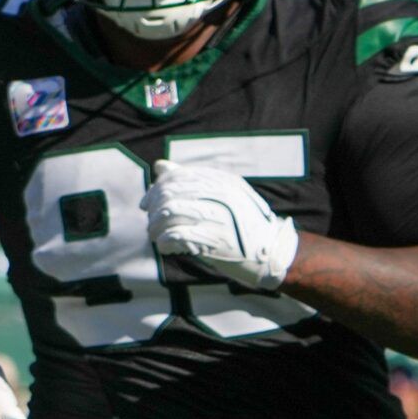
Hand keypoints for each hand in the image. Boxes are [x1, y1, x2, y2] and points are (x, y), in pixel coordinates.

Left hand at [142, 159, 298, 290]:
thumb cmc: (240, 225)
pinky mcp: (215, 240)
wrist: (272, 253)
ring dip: (155, 227)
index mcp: (222, 182)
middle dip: (153, 210)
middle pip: (170, 194)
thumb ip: (190, 181)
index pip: (178, 177)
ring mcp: (219, 216)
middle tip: (151, 225)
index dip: (155, 190)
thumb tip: (159, 165)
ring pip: (169, 212)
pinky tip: (166, 248)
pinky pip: (176, 235)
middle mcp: (221, 195)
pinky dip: (164, 243)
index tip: (146, 205)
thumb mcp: (220, 197)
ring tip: (156, 237)